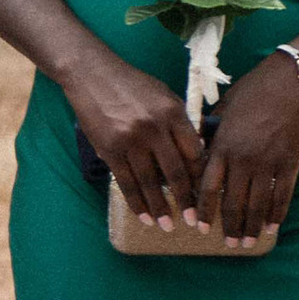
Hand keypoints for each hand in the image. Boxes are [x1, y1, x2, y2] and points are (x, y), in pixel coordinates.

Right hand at [65, 57, 206, 226]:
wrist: (92, 74)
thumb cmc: (132, 84)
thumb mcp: (164, 95)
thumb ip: (179, 123)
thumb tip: (194, 155)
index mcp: (173, 113)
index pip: (193, 152)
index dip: (201, 177)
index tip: (206, 194)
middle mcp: (154, 128)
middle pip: (175, 172)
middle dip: (186, 200)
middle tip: (193, 220)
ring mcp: (130, 140)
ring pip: (149, 182)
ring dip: (160, 207)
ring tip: (167, 225)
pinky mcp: (109, 149)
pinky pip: (126, 182)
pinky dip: (136, 202)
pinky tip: (144, 216)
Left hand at [195, 52, 298, 247]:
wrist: (292, 82)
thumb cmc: (254, 90)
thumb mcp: (223, 108)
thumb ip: (210, 132)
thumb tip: (197, 150)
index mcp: (223, 146)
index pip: (208, 187)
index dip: (203, 211)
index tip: (199, 227)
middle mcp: (244, 159)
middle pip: (233, 203)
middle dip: (230, 226)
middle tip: (228, 243)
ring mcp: (269, 163)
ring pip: (258, 205)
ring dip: (252, 227)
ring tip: (248, 242)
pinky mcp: (291, 163)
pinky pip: (282, 196)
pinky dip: (277, 214)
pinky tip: (272, 227)